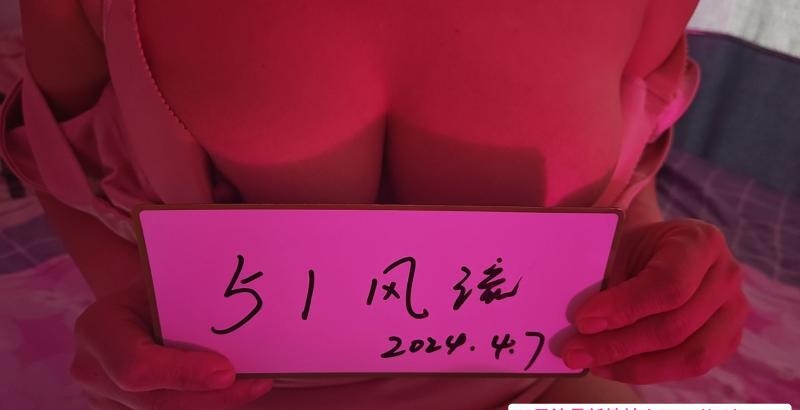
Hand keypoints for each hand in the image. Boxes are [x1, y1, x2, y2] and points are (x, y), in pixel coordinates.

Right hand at [70, 278, 272, 408]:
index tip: (228, 372)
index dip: (183, 374)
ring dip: (212, 405)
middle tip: (255, 386)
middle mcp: (92, 372)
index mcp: (98, 329)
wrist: (137, 305)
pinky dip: (204, 407)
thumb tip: (239, 316)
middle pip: (154, 403)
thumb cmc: (158, 290)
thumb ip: (192, 306)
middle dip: (211, 399)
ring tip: (251, 388)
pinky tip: (233, 396)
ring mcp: (103, 401)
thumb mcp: (167, 286)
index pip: (136, 366)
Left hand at [560, 218, 747, 383]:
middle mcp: (726, 275)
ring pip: (687, 356)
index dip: (623, 307)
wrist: (655, 250)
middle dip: (618, 344)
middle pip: (675, 326)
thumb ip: (603, 275)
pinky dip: (647, 372)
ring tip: (589, 363)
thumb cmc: (631, 246)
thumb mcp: (616, 245)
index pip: (667, 284)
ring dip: (631, 366)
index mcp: (700, 242)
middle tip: (573, 351)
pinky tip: (611, 367)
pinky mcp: (726, 340)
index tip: (582, 320)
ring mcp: (733, 311)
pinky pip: (689, 368)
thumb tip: (579, 321)